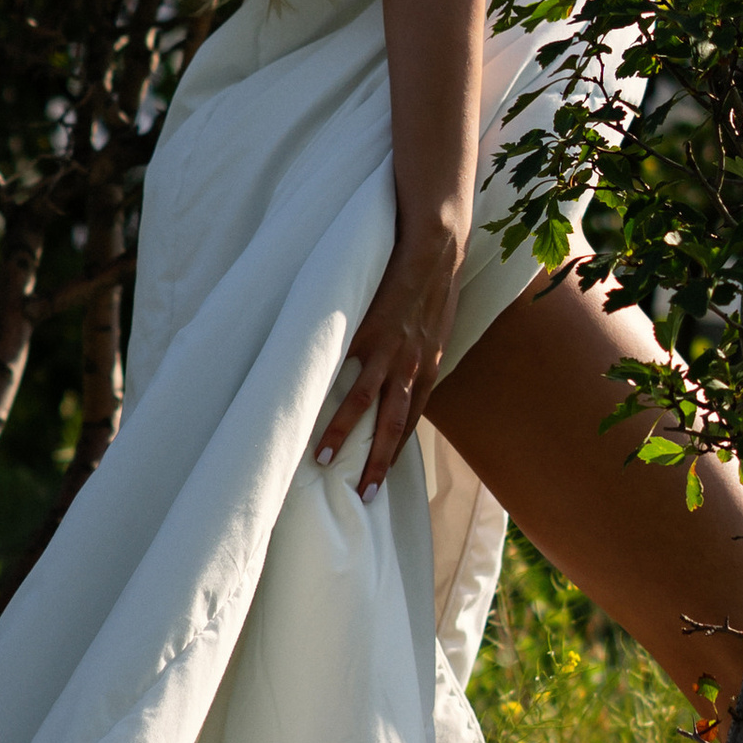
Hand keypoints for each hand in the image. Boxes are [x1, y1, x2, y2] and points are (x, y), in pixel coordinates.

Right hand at [313, 219, 465, 501]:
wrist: (435, 247)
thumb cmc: (432, 287)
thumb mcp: (435, 331)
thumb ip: (418, 356)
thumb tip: (402, 377)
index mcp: (427, 369)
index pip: (409, 421)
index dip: (394, 451)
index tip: (380, 479)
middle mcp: (410, 367)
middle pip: (393, 426)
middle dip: (377, 463)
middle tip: (363, 496)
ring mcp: (388, 349)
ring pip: (364, 402)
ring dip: (344, 433)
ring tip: (325, 459)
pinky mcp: (367, 327)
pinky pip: (343, 362)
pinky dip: (327, 386)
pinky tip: (307, 404)